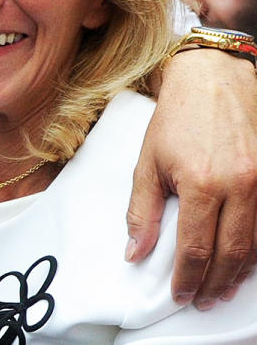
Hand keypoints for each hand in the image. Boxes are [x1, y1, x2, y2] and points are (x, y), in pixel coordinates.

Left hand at [127, 49, 256, 308]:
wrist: (212, 80)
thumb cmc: (176, 119)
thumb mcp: (147, 163)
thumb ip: (141, 211)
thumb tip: (134, 252)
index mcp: (203, 183)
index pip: (195, 247)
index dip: (187, 277)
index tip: (179, 294)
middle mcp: (240, 185)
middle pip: (231, 252)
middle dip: (214, 283)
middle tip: (201, 300)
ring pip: (256, 243)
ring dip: (239, 272)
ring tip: (221, 289)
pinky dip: (256, 248)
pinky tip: (243, 261)